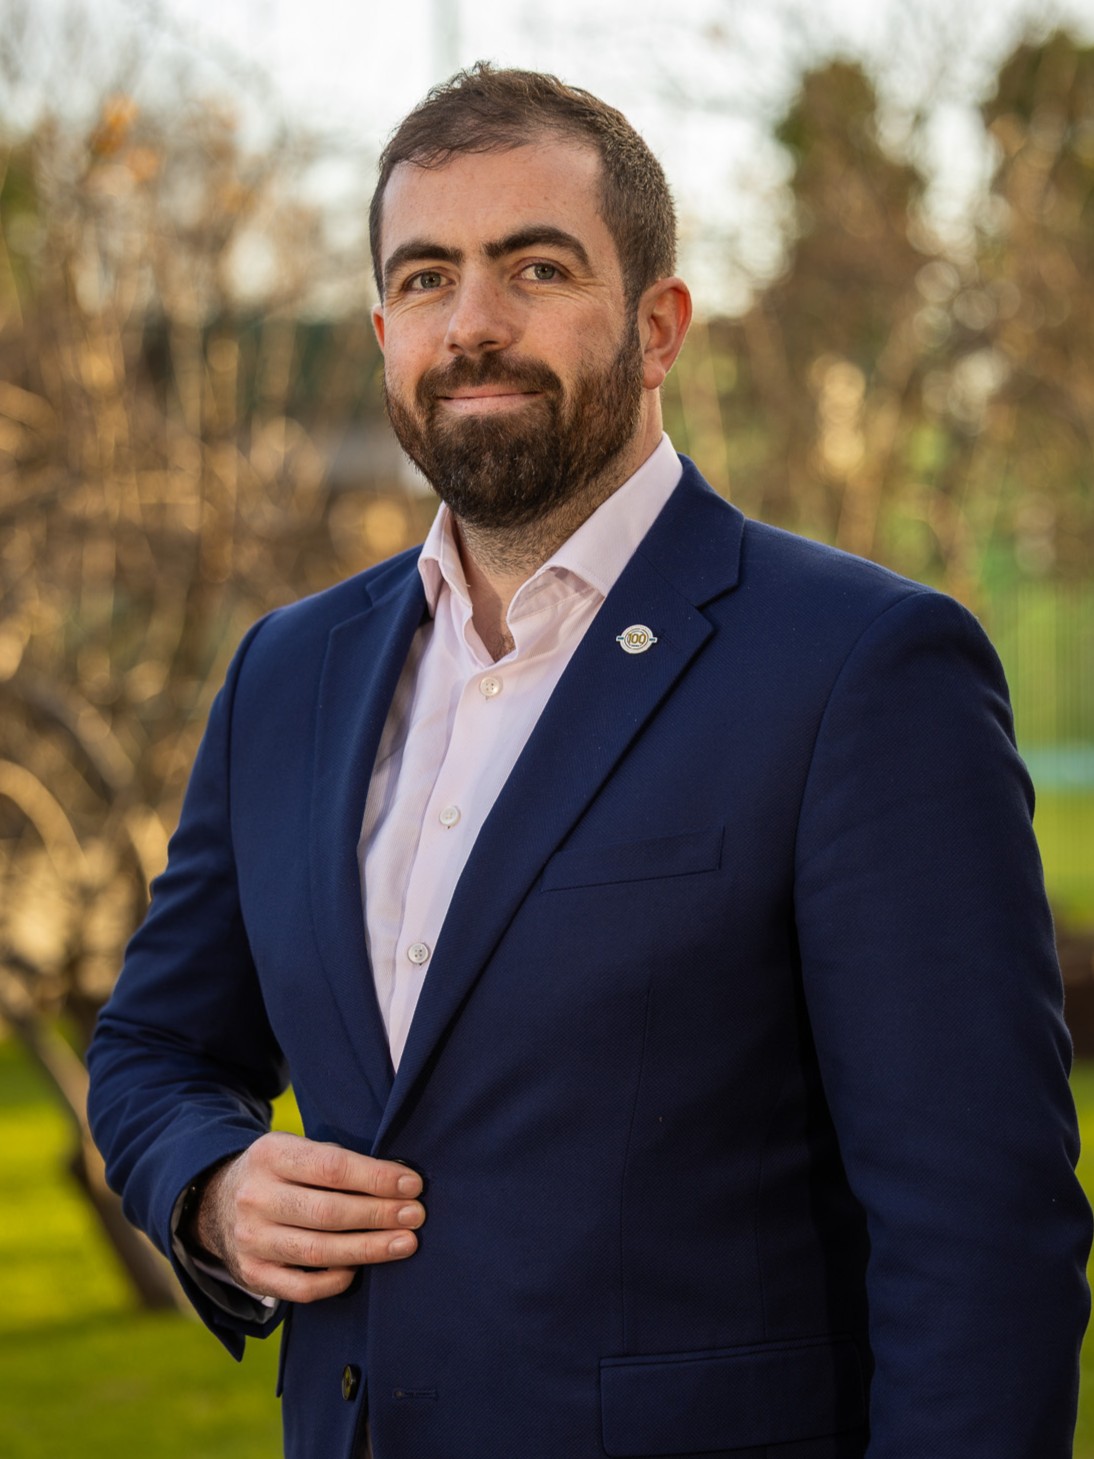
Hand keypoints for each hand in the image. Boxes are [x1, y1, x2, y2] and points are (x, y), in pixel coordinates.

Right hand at [190, 1132, 424, 1301]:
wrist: (219, 1203)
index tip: (412, 1185)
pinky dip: (337, 1279)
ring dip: (369, 1249)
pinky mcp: (251, 1274)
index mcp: (271, 1155)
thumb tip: (399, 1183)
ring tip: (405, 1243)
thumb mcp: (298, 1149)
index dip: (377, 1178)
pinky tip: (361, 1268)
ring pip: (319, 1251)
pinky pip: (302, 1287)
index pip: (332, 1167)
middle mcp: (256, 1197)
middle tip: (416, 1216)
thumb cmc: (281, 1173)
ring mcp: (251, 1239)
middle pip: (328, 1212)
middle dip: (379, 1215)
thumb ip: (338, 1163)